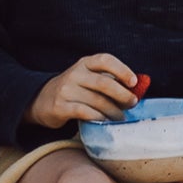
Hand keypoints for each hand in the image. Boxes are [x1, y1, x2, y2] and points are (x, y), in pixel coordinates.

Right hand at [26, 53, 143, 131]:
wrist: (41, 100)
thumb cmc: (76, 91)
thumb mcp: (90, 80)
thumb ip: (111, 81)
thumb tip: (141, 87)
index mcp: (84, 64)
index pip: (105, 60)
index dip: (122, 70)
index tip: (134, 82)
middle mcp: (74, 74)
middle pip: (104, 83)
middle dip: (122, 95)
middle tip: (132, 104)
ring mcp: (65, 90)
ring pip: (97, 101)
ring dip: (114, 112)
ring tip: (120, 118)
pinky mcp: (60, 106)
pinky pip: (85, 113)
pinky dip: (99, 118)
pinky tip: (105, 122)